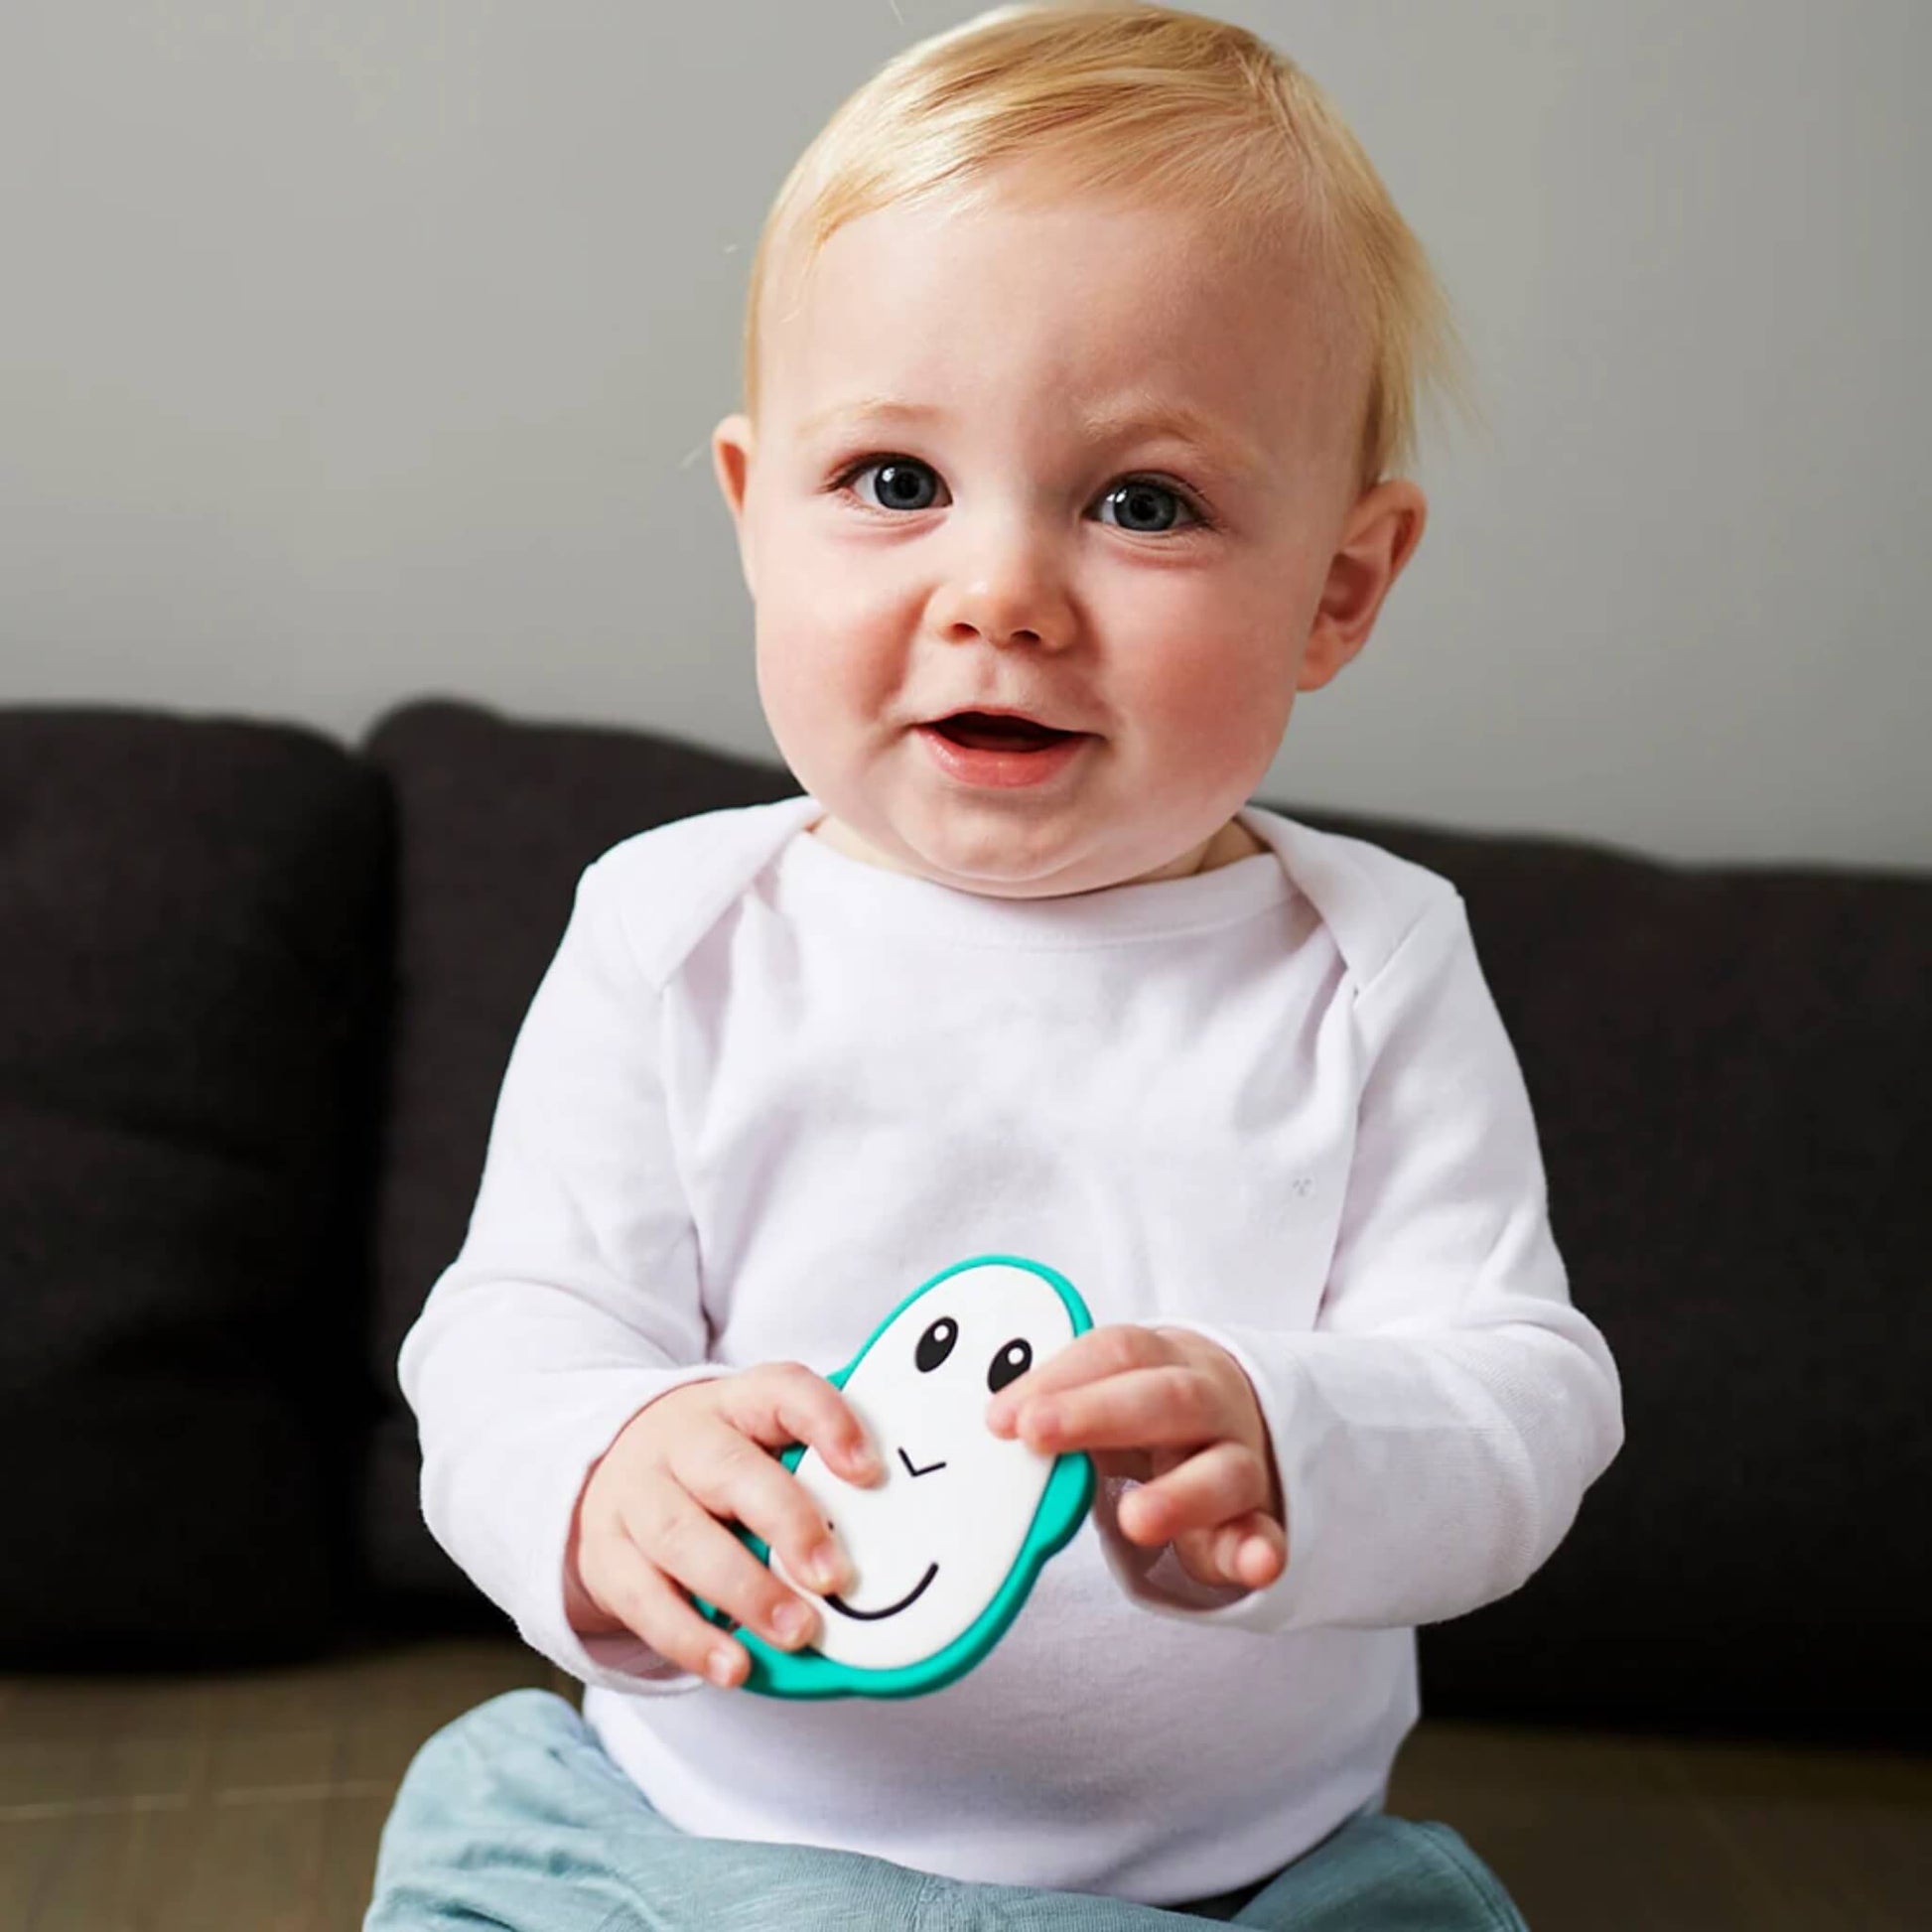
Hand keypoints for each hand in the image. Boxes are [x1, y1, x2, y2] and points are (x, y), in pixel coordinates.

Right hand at [564, 1364, 884, 1687]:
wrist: (609, 1472)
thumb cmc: (716, 1468)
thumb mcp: (758, 1442)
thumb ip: (813, 1470)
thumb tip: (896, 1529)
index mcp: (735, 1403)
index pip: (783, 1392)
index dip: (828, 1424)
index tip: (869, 1473)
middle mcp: (680, 1441)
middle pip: (729, 1471)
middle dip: (787, 1523)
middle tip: (833, 1577)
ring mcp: (635, 1496)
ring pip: (681, 1537)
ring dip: (744, 1590)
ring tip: (796, 1632)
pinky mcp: (606, 1557)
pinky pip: (643, 1599)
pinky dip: (689, 1637)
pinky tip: (734, 1665)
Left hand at [985, 1324, 1286, 1592]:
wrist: (1240, 1424)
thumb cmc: (1149, 1410)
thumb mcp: (1109, 1395)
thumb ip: (1058, 1411)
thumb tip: (988, 1429)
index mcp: (1163, 1360)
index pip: (1115, 1351)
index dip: (1058, 1377)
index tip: (1001, 1417)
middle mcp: (1209, 1402)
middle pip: (1168, 1397)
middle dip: (1100, 1413)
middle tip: (1036, 1433)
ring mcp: (1240, 1460)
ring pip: (1224, 1470)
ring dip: (1179, 1494)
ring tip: (1134, 1519)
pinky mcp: (1258, 1522)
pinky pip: (1267, 1533)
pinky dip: (1262, 1550)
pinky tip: (1257, 1565)